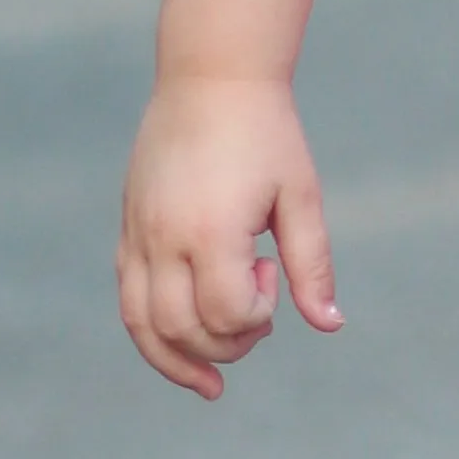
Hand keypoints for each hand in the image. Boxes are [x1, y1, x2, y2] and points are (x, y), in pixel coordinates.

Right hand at [117, 72, 340, 400]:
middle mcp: (165, 237)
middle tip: (260, 319)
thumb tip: (330, 325)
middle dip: (226, 345)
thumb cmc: (266, 133)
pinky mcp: (128, 228)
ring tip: (210, 382)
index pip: (226, 312)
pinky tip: (181, 345)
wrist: (209, 76)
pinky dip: (152, 332)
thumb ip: (312, 265)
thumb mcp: (300, 196)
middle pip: (183, 329)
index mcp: (211, 229)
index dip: (258, 317)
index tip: (273, 274)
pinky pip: (128, 298)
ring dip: (177, 361)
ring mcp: (139, 234)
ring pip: (142, 325)